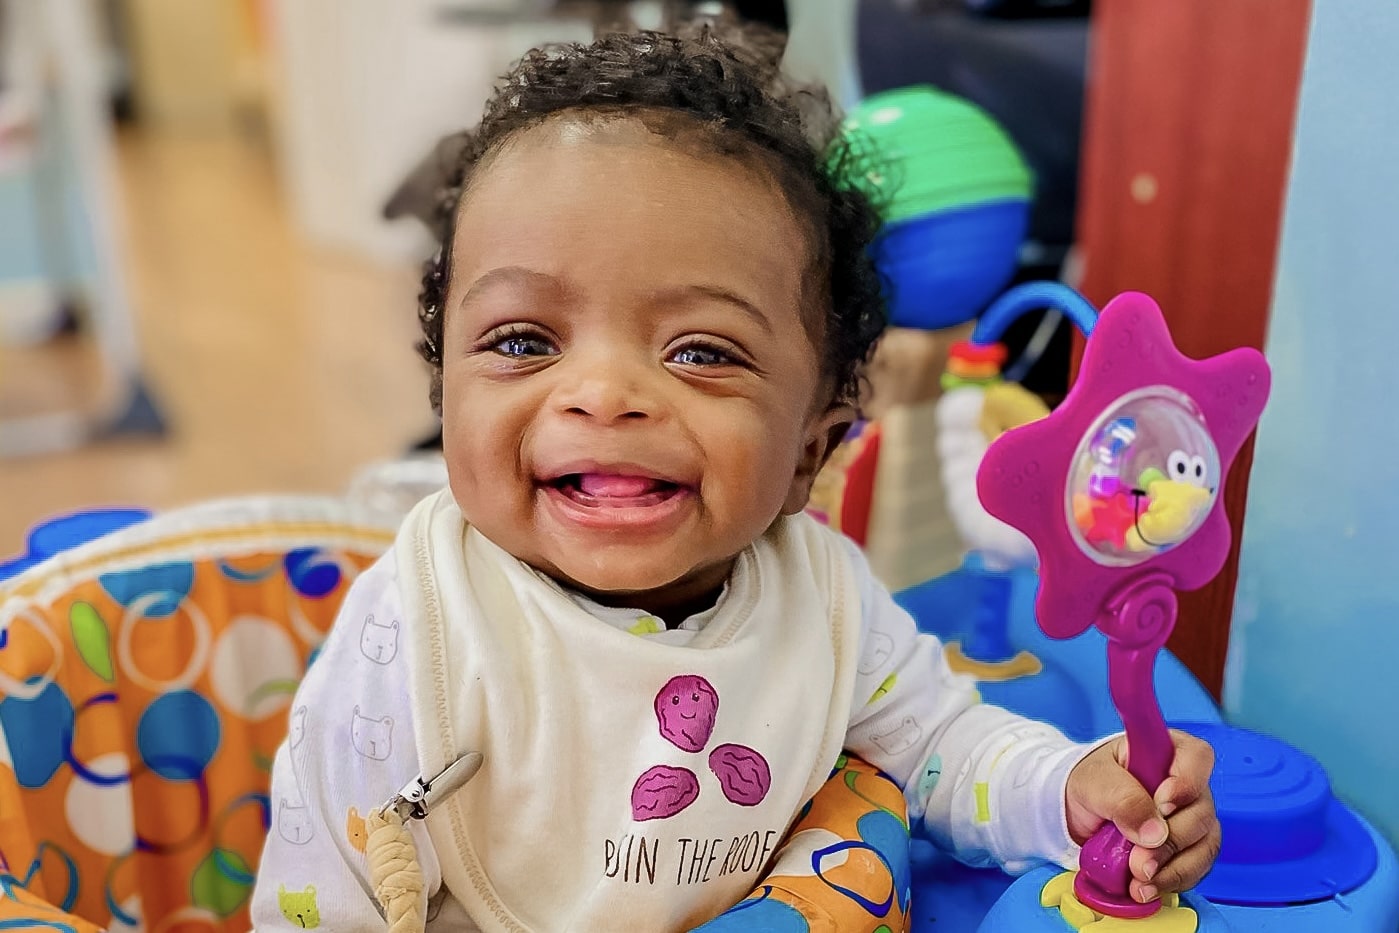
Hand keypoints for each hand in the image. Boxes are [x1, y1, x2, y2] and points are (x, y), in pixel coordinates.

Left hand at [1065, 730, 1220, 903]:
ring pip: (1205, 845)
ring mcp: (1191, 818)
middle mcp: (1188, 785)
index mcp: (1167, 751)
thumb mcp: (1093, 782)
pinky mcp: (1188, 848)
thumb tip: (1155, 834)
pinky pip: (1195, 868)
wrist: (1077, 812)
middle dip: (1170, 842)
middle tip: (1138, 861)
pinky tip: (1147, 888)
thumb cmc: (1089, 784)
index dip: (1186, 783)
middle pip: (1201, 811)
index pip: (1197, 758)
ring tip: (1139, 882)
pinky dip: (1172, 881)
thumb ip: (1122, 799)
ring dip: (1174, 869)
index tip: (1161, 805)